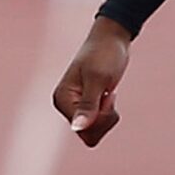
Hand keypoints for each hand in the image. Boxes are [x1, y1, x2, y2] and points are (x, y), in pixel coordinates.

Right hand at [52, 18, 129, 144]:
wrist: (112, 39)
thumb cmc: (105, 54)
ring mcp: (74, 107)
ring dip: (107, 116)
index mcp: (62, 99)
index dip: (101, 117)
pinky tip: (108, 95)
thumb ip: (88, 105)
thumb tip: (77, 128)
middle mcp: (65, 106)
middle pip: (89, 135)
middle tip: (108, 94)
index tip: (106, 93)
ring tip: (107, 93)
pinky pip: (98, 125)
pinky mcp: (85, 107)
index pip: (83, 130)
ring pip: (94, 132)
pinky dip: (108, 114)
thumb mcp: (98, 79)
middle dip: (104, 118)